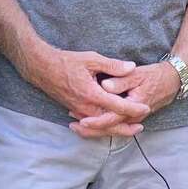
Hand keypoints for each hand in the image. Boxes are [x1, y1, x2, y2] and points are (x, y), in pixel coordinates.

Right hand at [25, 46, 149, 132]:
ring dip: (114, 130)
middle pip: (109, 124)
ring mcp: (78, 111)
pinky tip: (108, 126)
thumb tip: (132, 67)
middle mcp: (85, 107)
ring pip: (99, 127)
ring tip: (128, 130)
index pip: (117, 106)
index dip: (133, 108)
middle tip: (140, 128)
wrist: (42, 68)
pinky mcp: (74, 111)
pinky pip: (90, 124)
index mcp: (91, 94)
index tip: (146, 108)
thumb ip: (112, 65)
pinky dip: (101, 128)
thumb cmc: (66, 61)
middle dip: (125, 128)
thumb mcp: (91, 59)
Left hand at [69, 62, 180, 137]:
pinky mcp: (131, 117)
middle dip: (91, 130)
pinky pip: (115, 125)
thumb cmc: (153, 75)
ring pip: (112, 129)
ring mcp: (133, 119)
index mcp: (134, 106)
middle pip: (110, 129)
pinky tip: (89, 122)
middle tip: (73, 126)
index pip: (112, 118)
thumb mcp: (137, 74)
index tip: (82, 120)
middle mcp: (134, 117)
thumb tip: (105, 86)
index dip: (96, 120)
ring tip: (76, 126)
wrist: (171, 81)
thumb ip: (120, 80)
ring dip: (95, 129)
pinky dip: (102, 125)